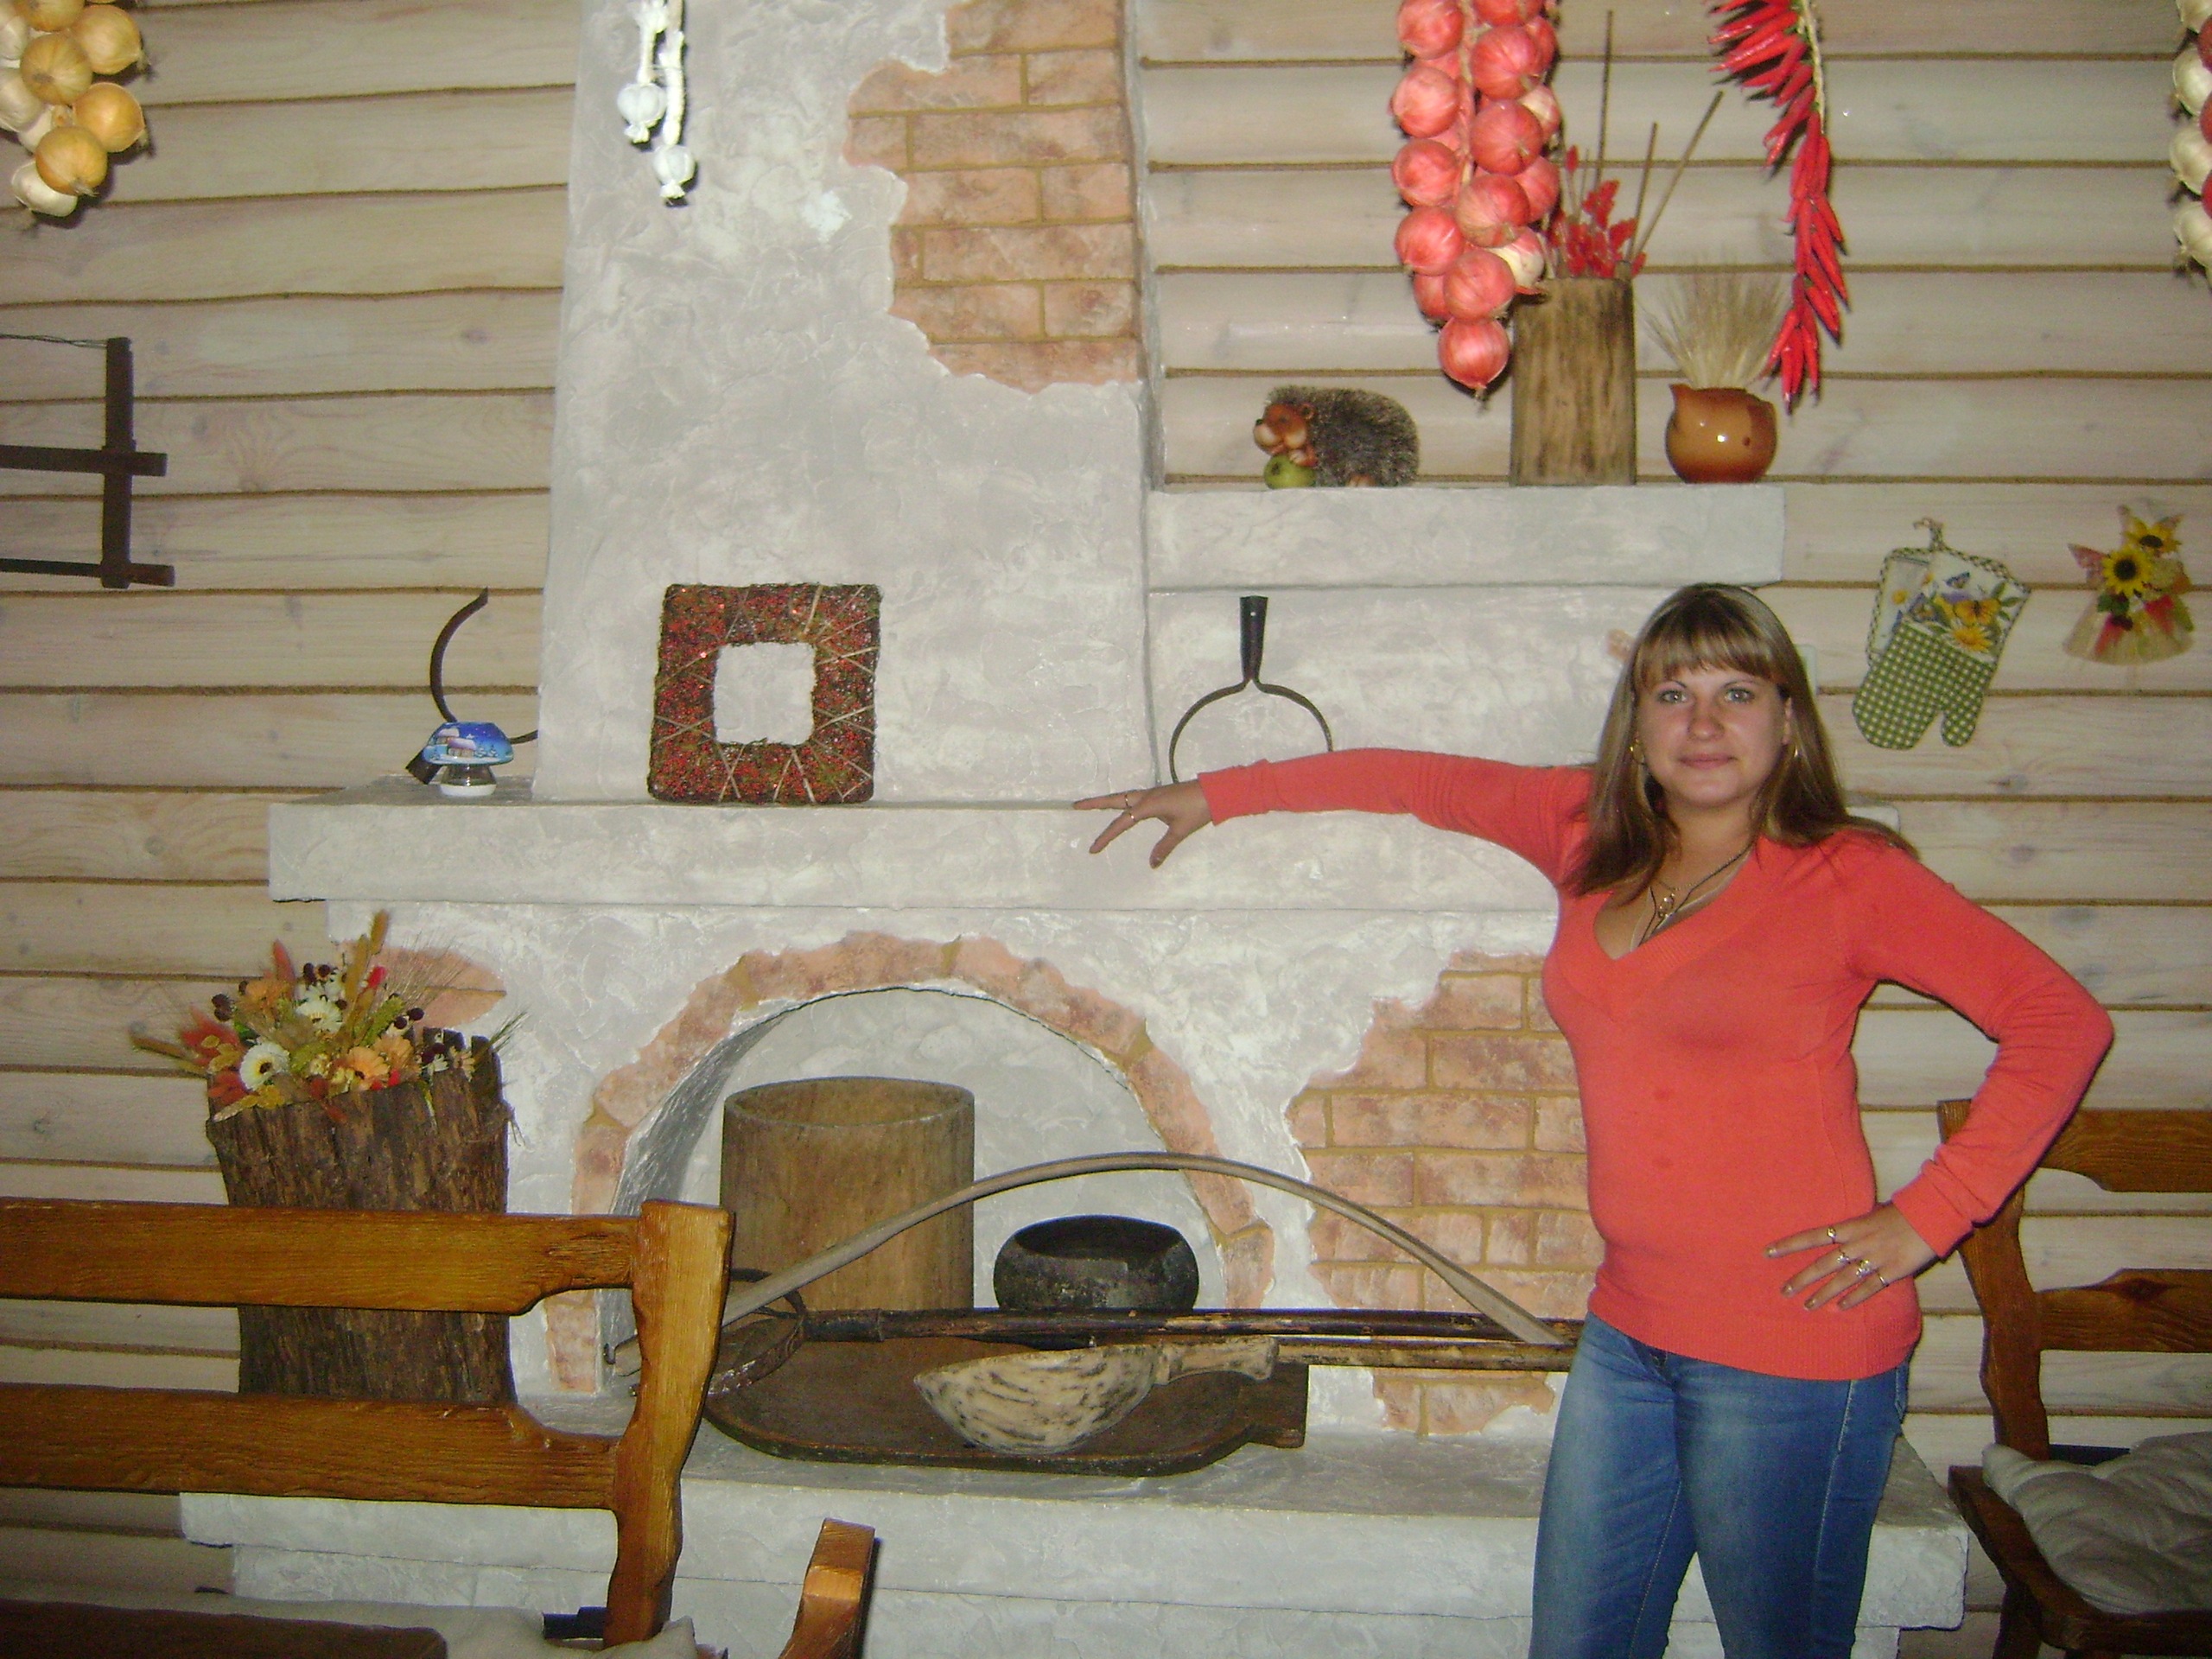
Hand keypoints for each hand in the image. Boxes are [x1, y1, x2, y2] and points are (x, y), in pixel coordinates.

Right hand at [1077, 782, 1211, 867]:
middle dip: (1095, 803)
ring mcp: (1152, 793)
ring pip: (1123, 796)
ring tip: (1093, 805)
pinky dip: (1123, 801)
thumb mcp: (1180, 831)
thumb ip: (1164, 847)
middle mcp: (1146, 796)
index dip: (1106, 837)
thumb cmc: (1198, 810)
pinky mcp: (1159, 794)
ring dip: (1108, 801)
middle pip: (1115, 800)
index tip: (1093, 849)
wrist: (1215, 792)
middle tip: (1076, 806)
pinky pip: (1134, 797)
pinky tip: (1123, 807)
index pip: (1121, 823)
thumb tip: (1152, 864)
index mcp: (1148, 806)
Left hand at [1767, 1203, 1936, 1311]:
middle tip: (1784, 1291)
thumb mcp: (1871, 1213)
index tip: (1768, 1252)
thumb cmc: (1900, 1212)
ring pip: (1842, 1280)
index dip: (1789, 1244)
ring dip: (1823, 1294)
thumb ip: (1854, 1227)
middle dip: (1802, 1279)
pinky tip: (1840, 1308)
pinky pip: (1869, 1288)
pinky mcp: (1891, 1272)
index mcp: (1850, 1226)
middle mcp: (1857, 1244)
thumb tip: (1840, 1233)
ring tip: (1807, 1305)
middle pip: (1823, 1264)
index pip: (1812, 1236)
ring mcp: (1873, 1259)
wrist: (1930, 1216)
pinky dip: (1854, 1298)